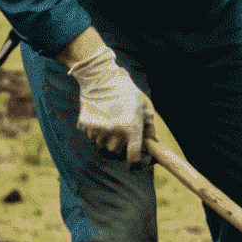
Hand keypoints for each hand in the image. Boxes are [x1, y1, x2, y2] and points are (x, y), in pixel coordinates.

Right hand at [68, 44, 152, 163]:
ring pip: (102, 146)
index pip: (133, 154)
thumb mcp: (145, 104)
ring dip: (107, 141)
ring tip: (111, 126)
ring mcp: (100, 128)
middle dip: (119, 147)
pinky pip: (92, 138)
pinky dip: (96, 135)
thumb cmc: (128, 91)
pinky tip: (102, 122)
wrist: (102, 79)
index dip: (135, 161)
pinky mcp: (88, 125)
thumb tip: (153, 141)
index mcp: (132, 126)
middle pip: (115, 152)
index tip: (137, 162)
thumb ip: (150, 124)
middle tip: (122, 137)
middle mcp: (116, 130)